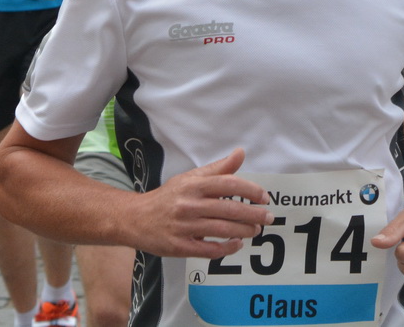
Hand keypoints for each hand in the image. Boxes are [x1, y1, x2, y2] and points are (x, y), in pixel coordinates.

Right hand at [130, 149, 270, 257]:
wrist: (134, 218)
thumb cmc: (166, 197)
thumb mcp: (189, 178)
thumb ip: (217, 169)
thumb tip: (240, 153)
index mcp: (193, 185)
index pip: (229, 184)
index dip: (250, 190)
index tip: (264, 197)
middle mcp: (189, 204)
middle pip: (229, 208)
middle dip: (253, 214)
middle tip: (268, 217)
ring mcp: (184, 226)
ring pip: (222, 229)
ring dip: (244, 230)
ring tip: (256, 230)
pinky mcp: (179, 246)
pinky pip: (209, 249)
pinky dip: (227, 247)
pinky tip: (237, 244)